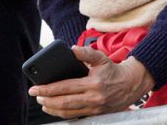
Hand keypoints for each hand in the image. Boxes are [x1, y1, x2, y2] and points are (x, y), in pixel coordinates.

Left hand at [28, 46, 154, 118]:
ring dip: (53, 109)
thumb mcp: (101, 58)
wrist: (131, 84)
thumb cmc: (112, 69)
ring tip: (43, 104)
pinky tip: (57, 109)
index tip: (35, 88)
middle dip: (47, 100)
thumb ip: (86, 53)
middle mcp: (93, 98)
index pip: (65, 87)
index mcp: (92, 84)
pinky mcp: (97, 114)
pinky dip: (65, 114)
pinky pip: (77, 116)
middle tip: (36, 97)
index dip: (47, 89)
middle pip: (64, 102)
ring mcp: (95, 108)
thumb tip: (72, 49)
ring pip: (69, 112)